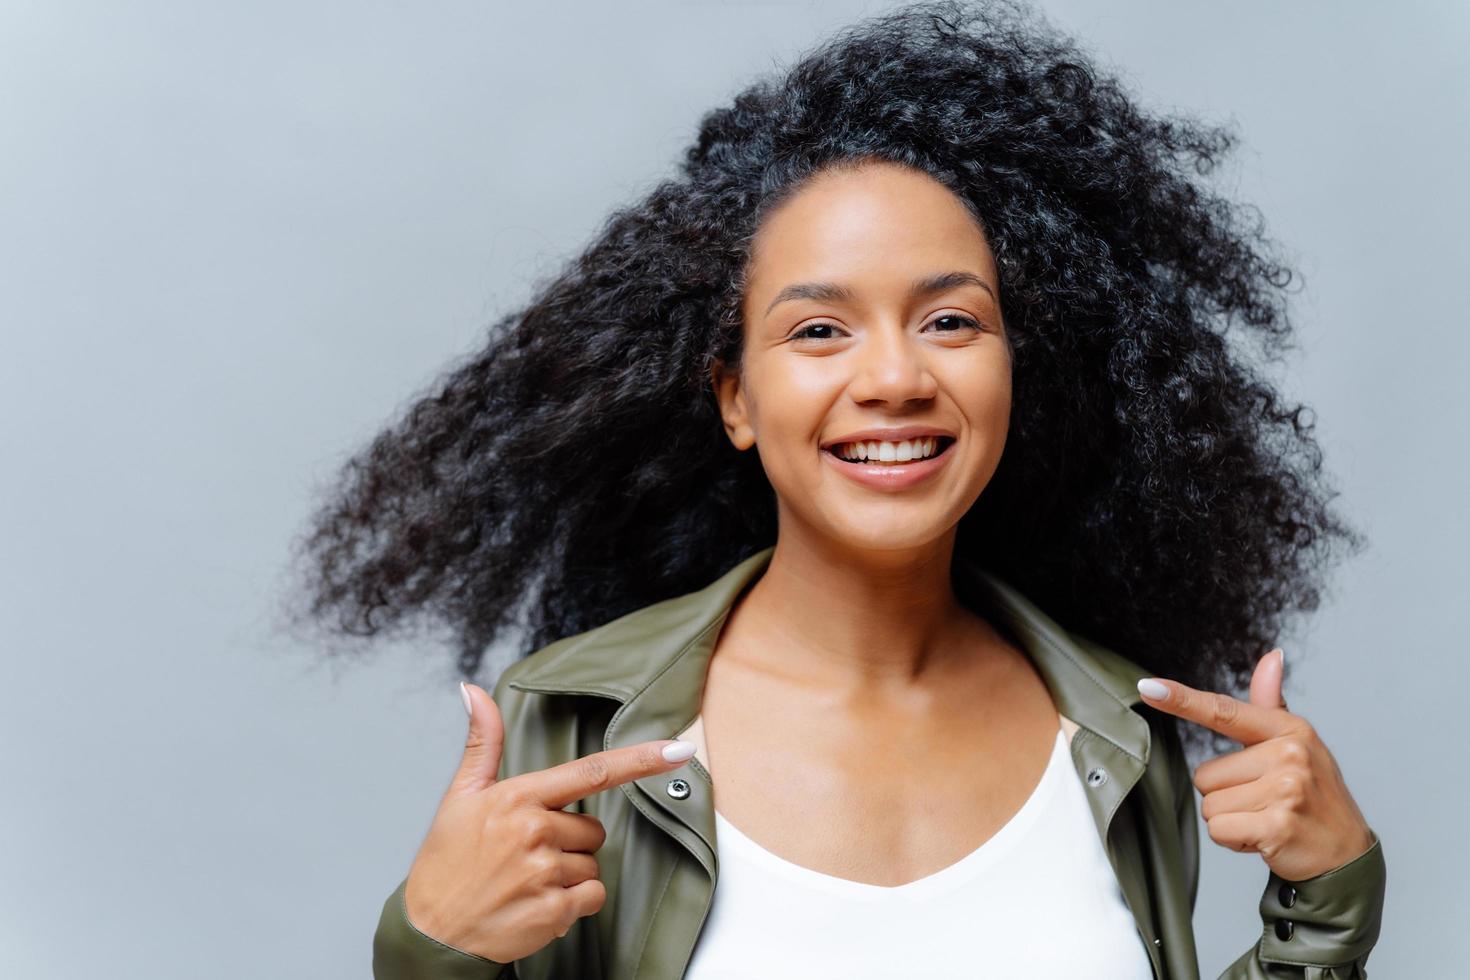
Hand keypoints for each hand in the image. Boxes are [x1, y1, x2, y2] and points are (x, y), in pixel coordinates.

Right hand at [402, 682, 698, 962]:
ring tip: (525, 882)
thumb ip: (482, 743)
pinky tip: (538, 904)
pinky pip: (592, 898)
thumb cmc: (445, 864)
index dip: (641, 759)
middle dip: (569, 842)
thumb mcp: (460, 796)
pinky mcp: (553, 911)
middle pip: (592, 830)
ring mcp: (545, 872)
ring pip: (592, 866)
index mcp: (517, 797)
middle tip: (525, 855)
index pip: (592, 771)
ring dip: (568, 876)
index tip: (679, 749)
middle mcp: (534, 831)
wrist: (431, 934)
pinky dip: (573, 905)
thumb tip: (473, 691)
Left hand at [1136, 649, 1374, 881]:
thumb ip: (1271, 705)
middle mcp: (1289, 754)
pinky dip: (1235, 841)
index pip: (1223, 711)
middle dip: (1226, 795)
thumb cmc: (1313, 796)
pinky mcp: (1277, 825)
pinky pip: (1220, 830)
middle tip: (1265, 802)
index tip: (1147, 687)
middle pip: (1204, 774)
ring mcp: (1286, 789)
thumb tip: (1272, 657)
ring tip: (1267, 819)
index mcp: (1289, 729)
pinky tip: (1266, 839)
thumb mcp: (1297, 745)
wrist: (1347, 856)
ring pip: (1210, 805)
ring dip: (1231, 820)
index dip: (1181, 699)